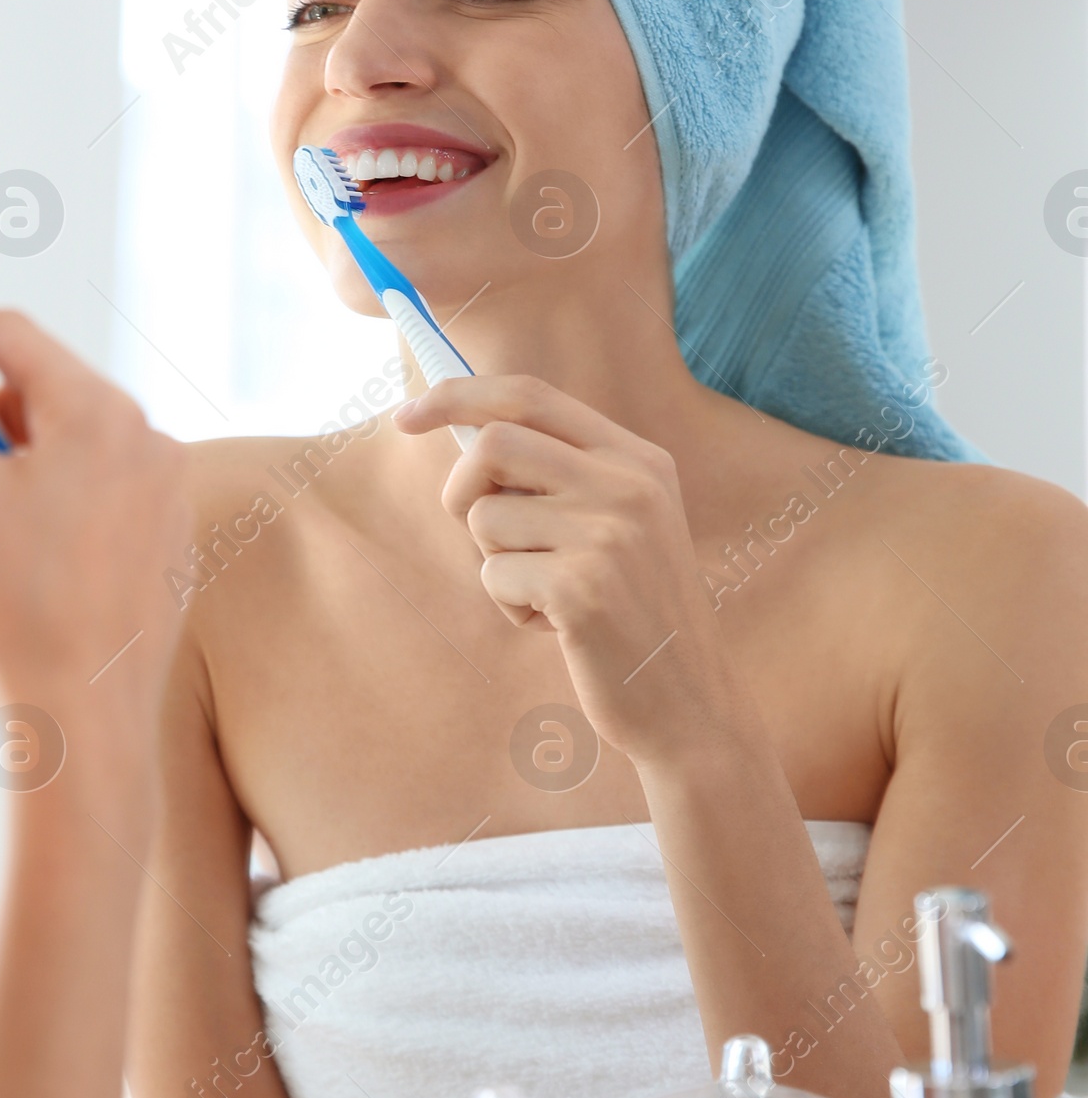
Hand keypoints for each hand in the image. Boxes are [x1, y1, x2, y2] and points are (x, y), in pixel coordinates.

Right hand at [0, 311, 189, 714]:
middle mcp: (149, 443)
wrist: (83, 715)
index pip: (11, 333)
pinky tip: (23, 571)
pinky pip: (100, 501)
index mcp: (100, 412)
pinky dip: (52, 510)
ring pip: (70, 449)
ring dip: (13, 464)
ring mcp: (166, 499)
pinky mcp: (168, 550)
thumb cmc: (13, 601)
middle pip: (43, 390)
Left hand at [394, 373, 743, 766]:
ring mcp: (609, 534)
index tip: (407, 413)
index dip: (458, 396)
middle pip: (494, 444)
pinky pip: (494, 574)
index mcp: (638, 459)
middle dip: (463, 489)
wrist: (689, 702)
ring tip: (548, 594)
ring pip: (486, 516)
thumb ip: (562, 475)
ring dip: (496, 561)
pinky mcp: (582, 588)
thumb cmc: (635, 612)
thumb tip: (466, 436)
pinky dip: (510, 605)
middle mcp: (629, 484)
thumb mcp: (622, 524)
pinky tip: (559, 626)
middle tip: (486, 536)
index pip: (529, 395)